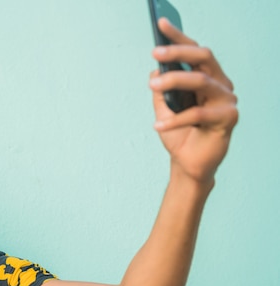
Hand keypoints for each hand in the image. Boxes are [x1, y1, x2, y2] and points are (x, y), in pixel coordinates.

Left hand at [149, 18, 237, 185]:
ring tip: (153, 87)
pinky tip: (158, 125)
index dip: (178, 36)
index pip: (194, 52)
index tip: (160, 23)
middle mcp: (220, 85)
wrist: (188, 164)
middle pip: (203, 58)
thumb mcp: (163, 109)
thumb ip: (161, 90)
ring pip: (201, 81)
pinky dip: (176, 119)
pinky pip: (199, 113)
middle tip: (156, 53)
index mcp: (207, 78)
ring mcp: (227, 100)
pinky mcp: (228, 118)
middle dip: (178, 53)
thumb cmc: (179, 135)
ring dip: (174, 81)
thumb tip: (155, 70)